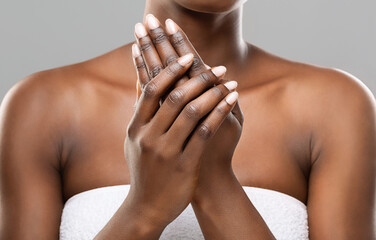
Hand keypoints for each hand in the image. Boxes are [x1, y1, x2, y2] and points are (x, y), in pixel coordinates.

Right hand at [125, 42, 237, 228]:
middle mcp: (148, 137)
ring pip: (192, 112)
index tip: (188, 55)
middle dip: (199, 78)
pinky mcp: (183, 165)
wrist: (146, 207)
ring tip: (229, 81)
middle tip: (218, 67)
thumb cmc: (144, 168)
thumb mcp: (134, 140)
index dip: (170, 70)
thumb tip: (141, 76)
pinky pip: (204, 133)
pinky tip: (231, 100)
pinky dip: (219, 113)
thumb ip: (140, 110)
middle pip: (175, 97)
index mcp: (136, 127)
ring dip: (214, 92)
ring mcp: (166, 151)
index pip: (152, 89)